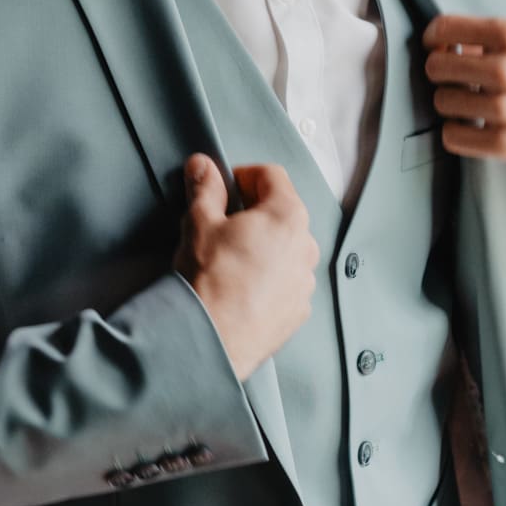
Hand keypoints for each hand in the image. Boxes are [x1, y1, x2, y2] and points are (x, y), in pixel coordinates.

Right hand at [172, 156, 319, 381]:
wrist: (213, 339)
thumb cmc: (209, 278)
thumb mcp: (200, 223)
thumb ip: (205, 188)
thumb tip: (202, 166)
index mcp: (287, 215)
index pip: (271, 176)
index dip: (244, 175)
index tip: (224, 187)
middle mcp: (306, 246)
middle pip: (282, 212)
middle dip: (254, 212)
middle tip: (223, 224)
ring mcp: (305, 281)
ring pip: (286, 249)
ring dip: (264, 246)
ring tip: (231, 260)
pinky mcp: (299, 310)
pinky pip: (286, 281)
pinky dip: (269, 278)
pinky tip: (242, 287)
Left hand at [422, 15, 505, 173]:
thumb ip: (499, 41)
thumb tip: (455, 45)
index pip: (445, 29)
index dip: (435, 37)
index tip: (439, 45)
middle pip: (436, 67)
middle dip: (441, 70)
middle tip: (455, 77)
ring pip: (442, 102)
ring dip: (451, 102)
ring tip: (470, 102)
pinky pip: (453, 137)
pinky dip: (457, 131)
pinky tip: (473, 126)